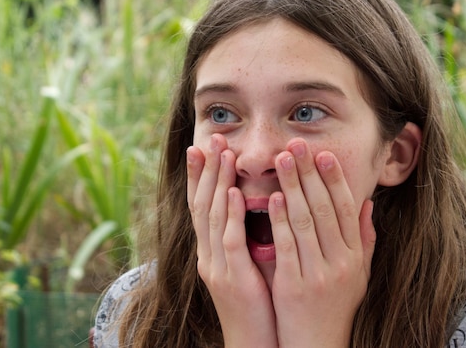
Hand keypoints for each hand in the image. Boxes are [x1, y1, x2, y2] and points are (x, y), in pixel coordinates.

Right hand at [187, 134, 277, 347]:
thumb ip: (251, 235)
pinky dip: (230, 216)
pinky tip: (233, 193)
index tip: (204, 147)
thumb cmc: (258, 302)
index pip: (203, 205)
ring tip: (222, 153)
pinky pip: (229, 241)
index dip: (200, 176)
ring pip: (212, 216)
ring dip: (216, 182)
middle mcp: (209, 254)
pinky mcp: (232, 278)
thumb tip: (264, 203)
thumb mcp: (250, 265)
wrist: (253, 341)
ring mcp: (217, 266)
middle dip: (205, 169)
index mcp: (214, 250)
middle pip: (201, 203)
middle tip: (209, 138)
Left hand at [269, 139, 375, 347]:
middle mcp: (340, 262)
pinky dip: (280, 219)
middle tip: (297, 144)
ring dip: (293, 187)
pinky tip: (273, 197)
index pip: (347, 209)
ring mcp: (318, 273)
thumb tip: (368, 204)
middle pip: (325, 208)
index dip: (335, 179)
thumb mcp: (360, 275)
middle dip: (311, 173)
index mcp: (354, 256)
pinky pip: (287, 246)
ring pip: (306, 221)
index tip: (323, 154)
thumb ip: (364, 239)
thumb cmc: (337, 307)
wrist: (317, 346)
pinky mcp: (294, 286)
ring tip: (283, 160)